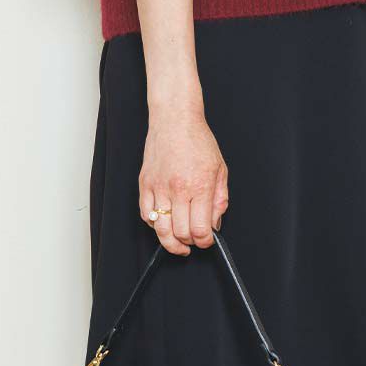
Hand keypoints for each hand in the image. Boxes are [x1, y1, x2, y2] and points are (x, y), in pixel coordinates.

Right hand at [139, 107, 228, 253]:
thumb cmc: (198, 141)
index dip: (205, 241)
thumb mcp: (220, 170)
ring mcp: (159, 188)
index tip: (207, 240)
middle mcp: (178, 190)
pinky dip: (155, 225)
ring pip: (160, 229)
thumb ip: (219, 200)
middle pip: (181, 233)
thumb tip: (215, 224)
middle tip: (194, 242)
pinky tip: (164, 224)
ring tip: (178, 244)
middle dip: (190, 243)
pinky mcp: (145, 184)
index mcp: (200, 187)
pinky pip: (146, 215)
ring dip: (170, 242)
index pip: (200, 229)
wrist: (175, 121)